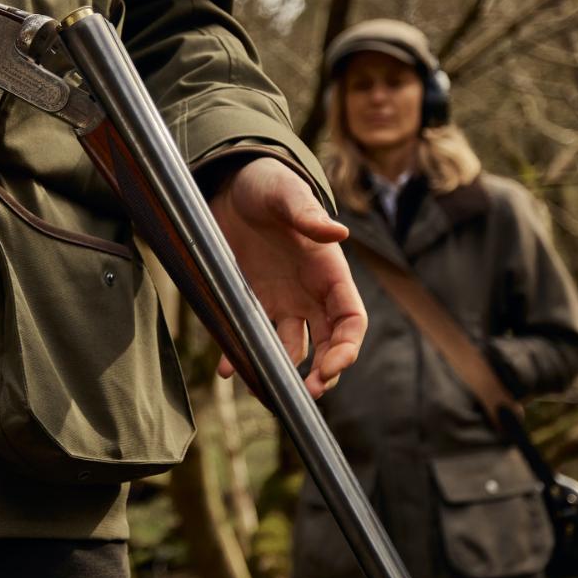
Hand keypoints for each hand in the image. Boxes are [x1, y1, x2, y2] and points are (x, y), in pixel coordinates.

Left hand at [209, 157, 366, 396]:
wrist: (230, 182)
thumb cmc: (266, 183)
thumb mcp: (285, 193)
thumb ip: (307, 214)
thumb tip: (338, 232)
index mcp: (328, 272)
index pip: (351, 320)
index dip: (346, 348)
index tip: (331, 369)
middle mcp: (308, 293)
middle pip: (326, 344)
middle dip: (322, 374)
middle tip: (304, 395)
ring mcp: (280, 300)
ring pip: (289, 348)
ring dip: (282, 372)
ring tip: (264, 389)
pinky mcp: (249, 300)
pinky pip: (249, 336)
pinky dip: (240, 357)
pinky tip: (227, 369)